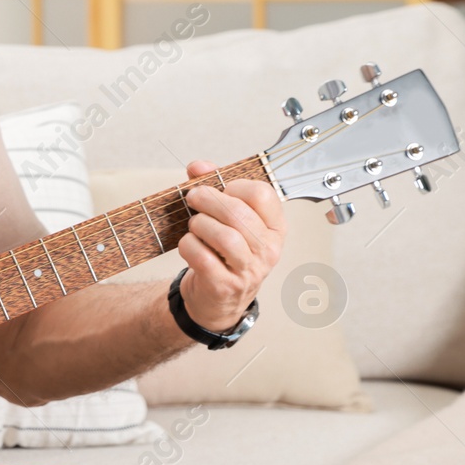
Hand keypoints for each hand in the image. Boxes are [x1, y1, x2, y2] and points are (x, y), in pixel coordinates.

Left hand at [176, 159, 285, 332]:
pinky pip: (203, 258)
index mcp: (275, 227)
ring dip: (200, 224)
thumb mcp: (225, 218)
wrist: (217, 298)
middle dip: (209, 200)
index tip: (221, 188)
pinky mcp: (225, 285)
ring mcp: (249, 270)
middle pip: (239, 213)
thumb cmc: (223, 251)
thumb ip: (213, 186)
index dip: (235, 185)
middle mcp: (268, 249)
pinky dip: (189, 245)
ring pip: (225, 237)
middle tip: (193, 198)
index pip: (262, 194)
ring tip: (194, 225)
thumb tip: (198, 166)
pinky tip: (189, 244)